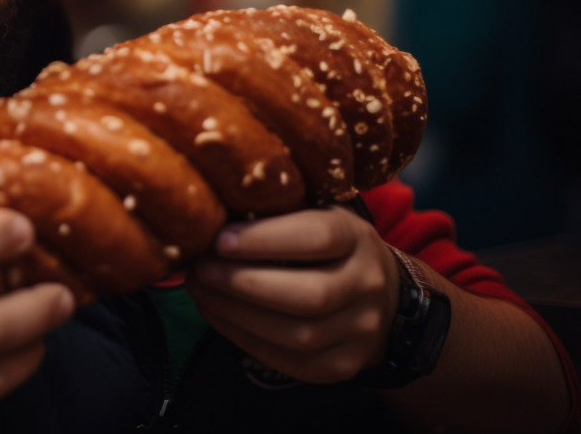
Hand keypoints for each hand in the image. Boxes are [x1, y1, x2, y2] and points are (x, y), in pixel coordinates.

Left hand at [184, 205, 397, 383]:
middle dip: (245, 284)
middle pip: (310, 295)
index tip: (219, 240)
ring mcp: (360, 330)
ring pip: (298, 334)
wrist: (379, 297)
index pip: (318, 237)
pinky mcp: (343, 366)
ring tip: (202, 292)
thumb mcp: (313, 215)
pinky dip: (244, 338)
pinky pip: (289, 361)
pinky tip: (217, 314)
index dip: (265, 239)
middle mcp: (367, 285)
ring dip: (237, 314)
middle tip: (202, 270)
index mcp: (357, 237)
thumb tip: (210, 218)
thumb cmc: (327, 246)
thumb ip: (274, 215)